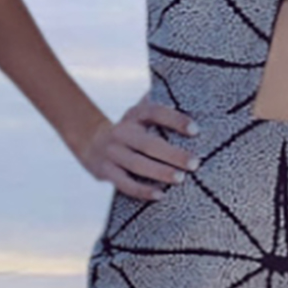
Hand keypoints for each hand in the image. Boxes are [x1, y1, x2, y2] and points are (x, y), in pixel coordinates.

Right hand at [78, 96, 198, 199]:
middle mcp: (122, 132)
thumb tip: (186, 92)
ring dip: (159, 172)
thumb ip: (159, 104)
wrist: (91, 141)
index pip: (155, 112)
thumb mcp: (140, 113)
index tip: (196, 130)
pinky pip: (124, 183)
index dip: (174, 120)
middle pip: (148, 143)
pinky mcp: (105, 171)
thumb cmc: (131, 129)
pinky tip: (159, 195)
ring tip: (180, 179)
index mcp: (134, 115)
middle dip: (172, 154)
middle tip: (195, 163)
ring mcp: (113, 153)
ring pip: (137, 164)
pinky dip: (141, 190)